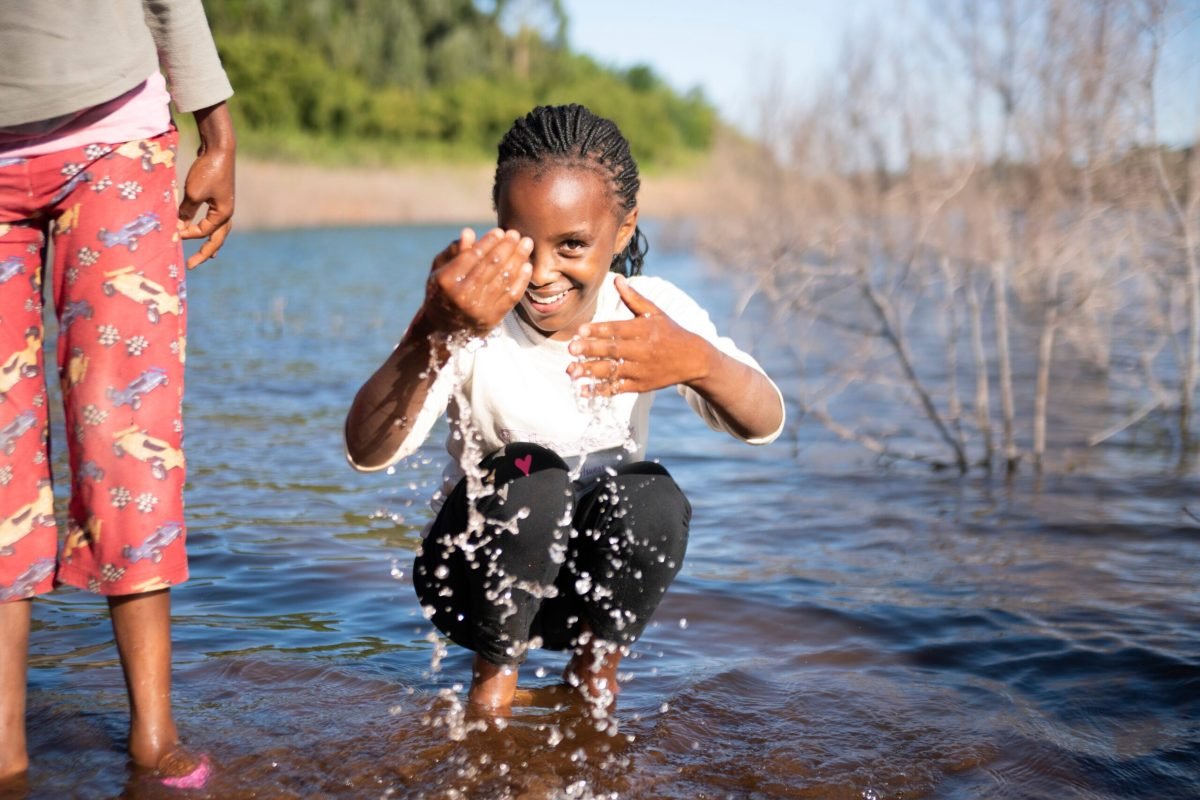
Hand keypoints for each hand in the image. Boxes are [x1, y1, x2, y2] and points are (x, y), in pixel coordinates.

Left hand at [178, 102, 235, 268]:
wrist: (220, 149)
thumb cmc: (207, 171)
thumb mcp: (193, 193)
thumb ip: (186, 211)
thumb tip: (178, 224)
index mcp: (223, 214)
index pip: (204, 231)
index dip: (187, 234)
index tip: (172, 234)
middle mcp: (227, 212)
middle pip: (217, 238)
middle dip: (205, 252)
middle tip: (193, 265)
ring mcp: (225, 204)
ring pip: (219, 229)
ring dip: (212, 242)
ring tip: (209, 255)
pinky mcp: (219, 197)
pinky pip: (214, 218)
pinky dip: (209, 226)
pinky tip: (202, 227)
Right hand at [421, 227, 532, 337]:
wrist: (444, 329)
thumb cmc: (442, 292)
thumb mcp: (440, 270)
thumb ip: (454, 252)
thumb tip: (469, 232)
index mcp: (447, 280)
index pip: (473, 256)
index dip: (489, 242)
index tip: (500, 231)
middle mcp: (462, 295)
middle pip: (491, 265)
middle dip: (507, 247)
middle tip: (516, 234)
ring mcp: (479, 308)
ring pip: (504, 278)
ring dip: (518, 259)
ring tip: (527, 244)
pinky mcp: (493, 318)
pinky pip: (512, 296)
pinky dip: (522, 280)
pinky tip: (527, 266)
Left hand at [567, 276, 711, 395]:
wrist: (693, 359)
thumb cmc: (670, 332)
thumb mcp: (655, 312)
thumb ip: (634, 298)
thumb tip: (617, 279)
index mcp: (644, 330)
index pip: (618, 330)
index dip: (599, 330)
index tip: (580, 330)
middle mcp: (643, 350)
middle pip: (613, 351)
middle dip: (591, 350)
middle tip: (571, 349)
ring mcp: (641, 370)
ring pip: (613, 371)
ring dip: (590, 372)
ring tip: (571, 371)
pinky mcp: (640, 386)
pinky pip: (618, 389)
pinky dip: (600, 391)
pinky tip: (582, 390)